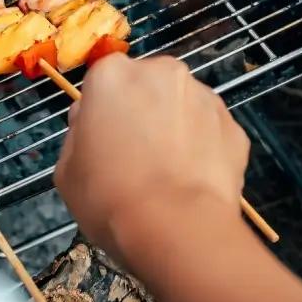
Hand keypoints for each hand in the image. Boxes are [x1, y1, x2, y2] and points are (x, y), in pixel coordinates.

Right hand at [55, 54, 250, 270]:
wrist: (177, 229)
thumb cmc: (109, 197)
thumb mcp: (67, 171)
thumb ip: (78, 133)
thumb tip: (90, 122)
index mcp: (113, 74)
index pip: (104, 81)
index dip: (103, 113)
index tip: (103, 141)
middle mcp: (162, 72)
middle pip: (148, 86)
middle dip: (143, 112)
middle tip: (135, 157)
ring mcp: (204, 97)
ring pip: (183, 107)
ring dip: (175, 128)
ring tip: (168, 174)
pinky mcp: (234, 128)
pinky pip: (211, 133)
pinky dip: (204, 150)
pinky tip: (192, 182)